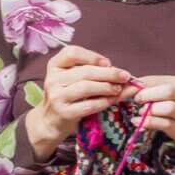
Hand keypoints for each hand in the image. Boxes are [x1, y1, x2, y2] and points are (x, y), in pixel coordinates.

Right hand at [25, 46, 130, 160]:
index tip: (108, 63)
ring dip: (106, 87)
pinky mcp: (64, 113)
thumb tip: (125, 75)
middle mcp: (53, 79)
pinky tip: (111, 100)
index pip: (72, 53)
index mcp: (55, 65)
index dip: (92, 56)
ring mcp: (57, 96)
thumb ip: (94, 72)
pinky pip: (87, 105)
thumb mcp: (74, 79)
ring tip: (118, 89)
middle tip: (125, 76)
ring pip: (86, 87)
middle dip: (108, 73)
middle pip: (84, 72)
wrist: (50, 121)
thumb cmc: (68, 95)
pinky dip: (102, 102)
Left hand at [121, 75, 174, 161]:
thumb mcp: (166, 97)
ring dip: (151, 109)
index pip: (153, 80)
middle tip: (136, 101)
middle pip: (168, 90)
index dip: (134, 85)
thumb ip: (149, 91)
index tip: (119, 92)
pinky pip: (167, 124)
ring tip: (140, 112)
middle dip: (147, 94)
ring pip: (170, 107)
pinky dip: (150, 123)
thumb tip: (124, 88)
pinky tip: (139, 123)